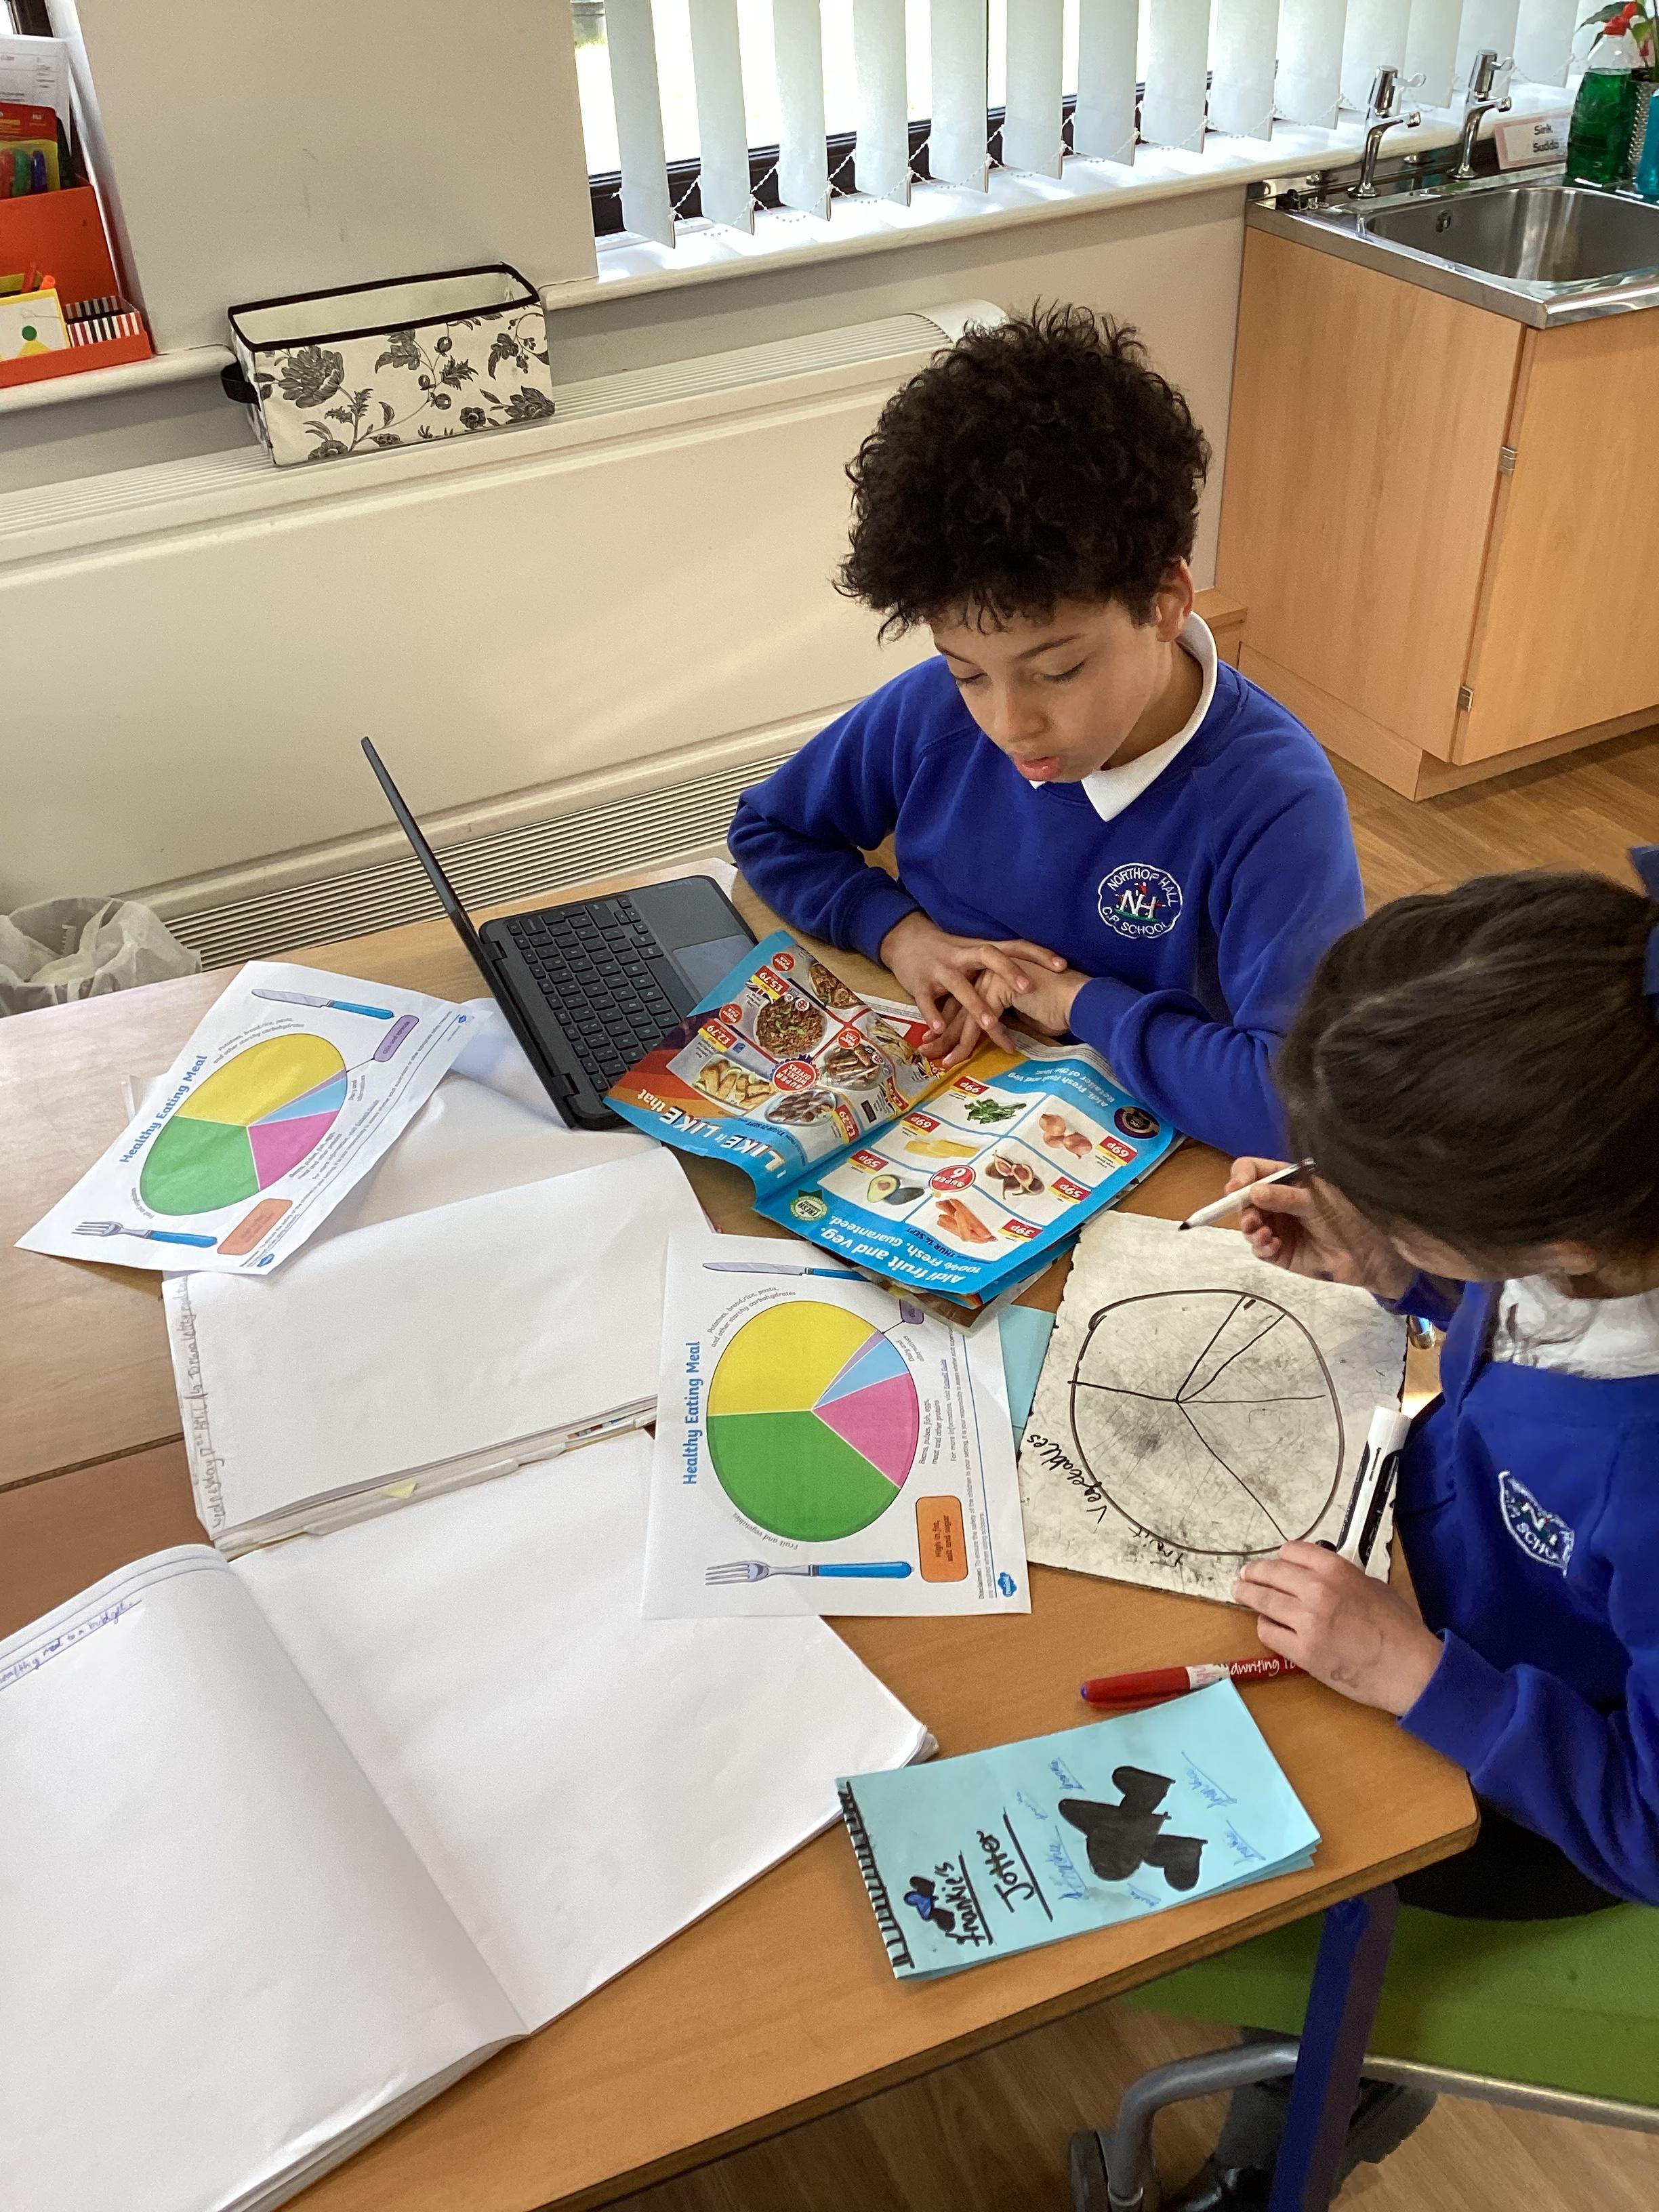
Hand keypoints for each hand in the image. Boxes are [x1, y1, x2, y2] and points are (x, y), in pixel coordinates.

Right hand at [878, 913, 1066, 1059]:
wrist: (905, 940)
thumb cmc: (949, 953)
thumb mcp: (977, 954)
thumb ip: (1002, 968)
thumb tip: (1040, 982)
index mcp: (981, 949)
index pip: (1014, 947)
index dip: (1038, 955)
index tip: (1062, 966)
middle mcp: (962, 955)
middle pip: (989, 957)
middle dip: (1008, 972)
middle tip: (1028, 988)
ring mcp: (940, 969)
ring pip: (958, 985)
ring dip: (974, 1004)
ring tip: (989, 1023)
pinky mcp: (919, 984)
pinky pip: (926, 1000)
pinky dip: (931, 1014)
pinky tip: (939, 1029)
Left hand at [927, 961, 1090, 1067]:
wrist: (1081, 1000)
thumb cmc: (1060, 1008)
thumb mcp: (1025, 1013)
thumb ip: (1006, 1017)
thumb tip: (994, 1033)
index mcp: (995, 974)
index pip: (967, 1000)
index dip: (953, 1022)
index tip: (939, 1041)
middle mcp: (990, 971)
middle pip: (960, 1006)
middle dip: (944, 1033)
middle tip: (927, 1052)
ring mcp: (993, 976)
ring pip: (965, 1014)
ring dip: (953, 1041)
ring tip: (941, 1061)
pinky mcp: (999, 988)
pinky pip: (981, 1021)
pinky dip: (972, 1041)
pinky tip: (957, 1058)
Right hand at [1225, 1157, 1413, 1300]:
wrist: (1365, 1256)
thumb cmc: (1345, 1218)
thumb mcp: (1315, 1201)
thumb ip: (1284, 1197)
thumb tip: (1252, 1192)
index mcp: (1287, 1181)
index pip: (1254, 1170)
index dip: (1241, 1176)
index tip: (1235, 1189)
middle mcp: (1277, 1201)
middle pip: (1244, 1199)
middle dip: (1243, 1208)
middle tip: (1250, 1220)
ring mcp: (1276, 1226)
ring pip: (1248, 1224)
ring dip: (1250, 1229)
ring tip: (1263, 1234)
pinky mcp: (1278, 1251)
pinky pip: (1258, 1247)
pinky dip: (1261, 1246)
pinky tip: (1273, 1245)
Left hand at [1234, 1543, 1442, 1715]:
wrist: (1410, 1670)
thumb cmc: (1400, 1629)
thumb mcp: (1373, 1586)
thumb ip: (1341, 1576)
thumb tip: (1318, 1575)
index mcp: (1336, 1570)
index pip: (1292, 1552)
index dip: (1282, 1558)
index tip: (1277, 1562)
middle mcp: (1316, 1591)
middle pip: (1270, 1573)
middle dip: (1254, 1573)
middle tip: (1246, 1575)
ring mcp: (1307, 1622)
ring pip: (1263, 1601)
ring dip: (1248, 1594)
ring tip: (1241, 1592)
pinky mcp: (1302, 1652)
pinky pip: (1268, 1632)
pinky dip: (1265, 1626)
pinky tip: (1268, 1625)